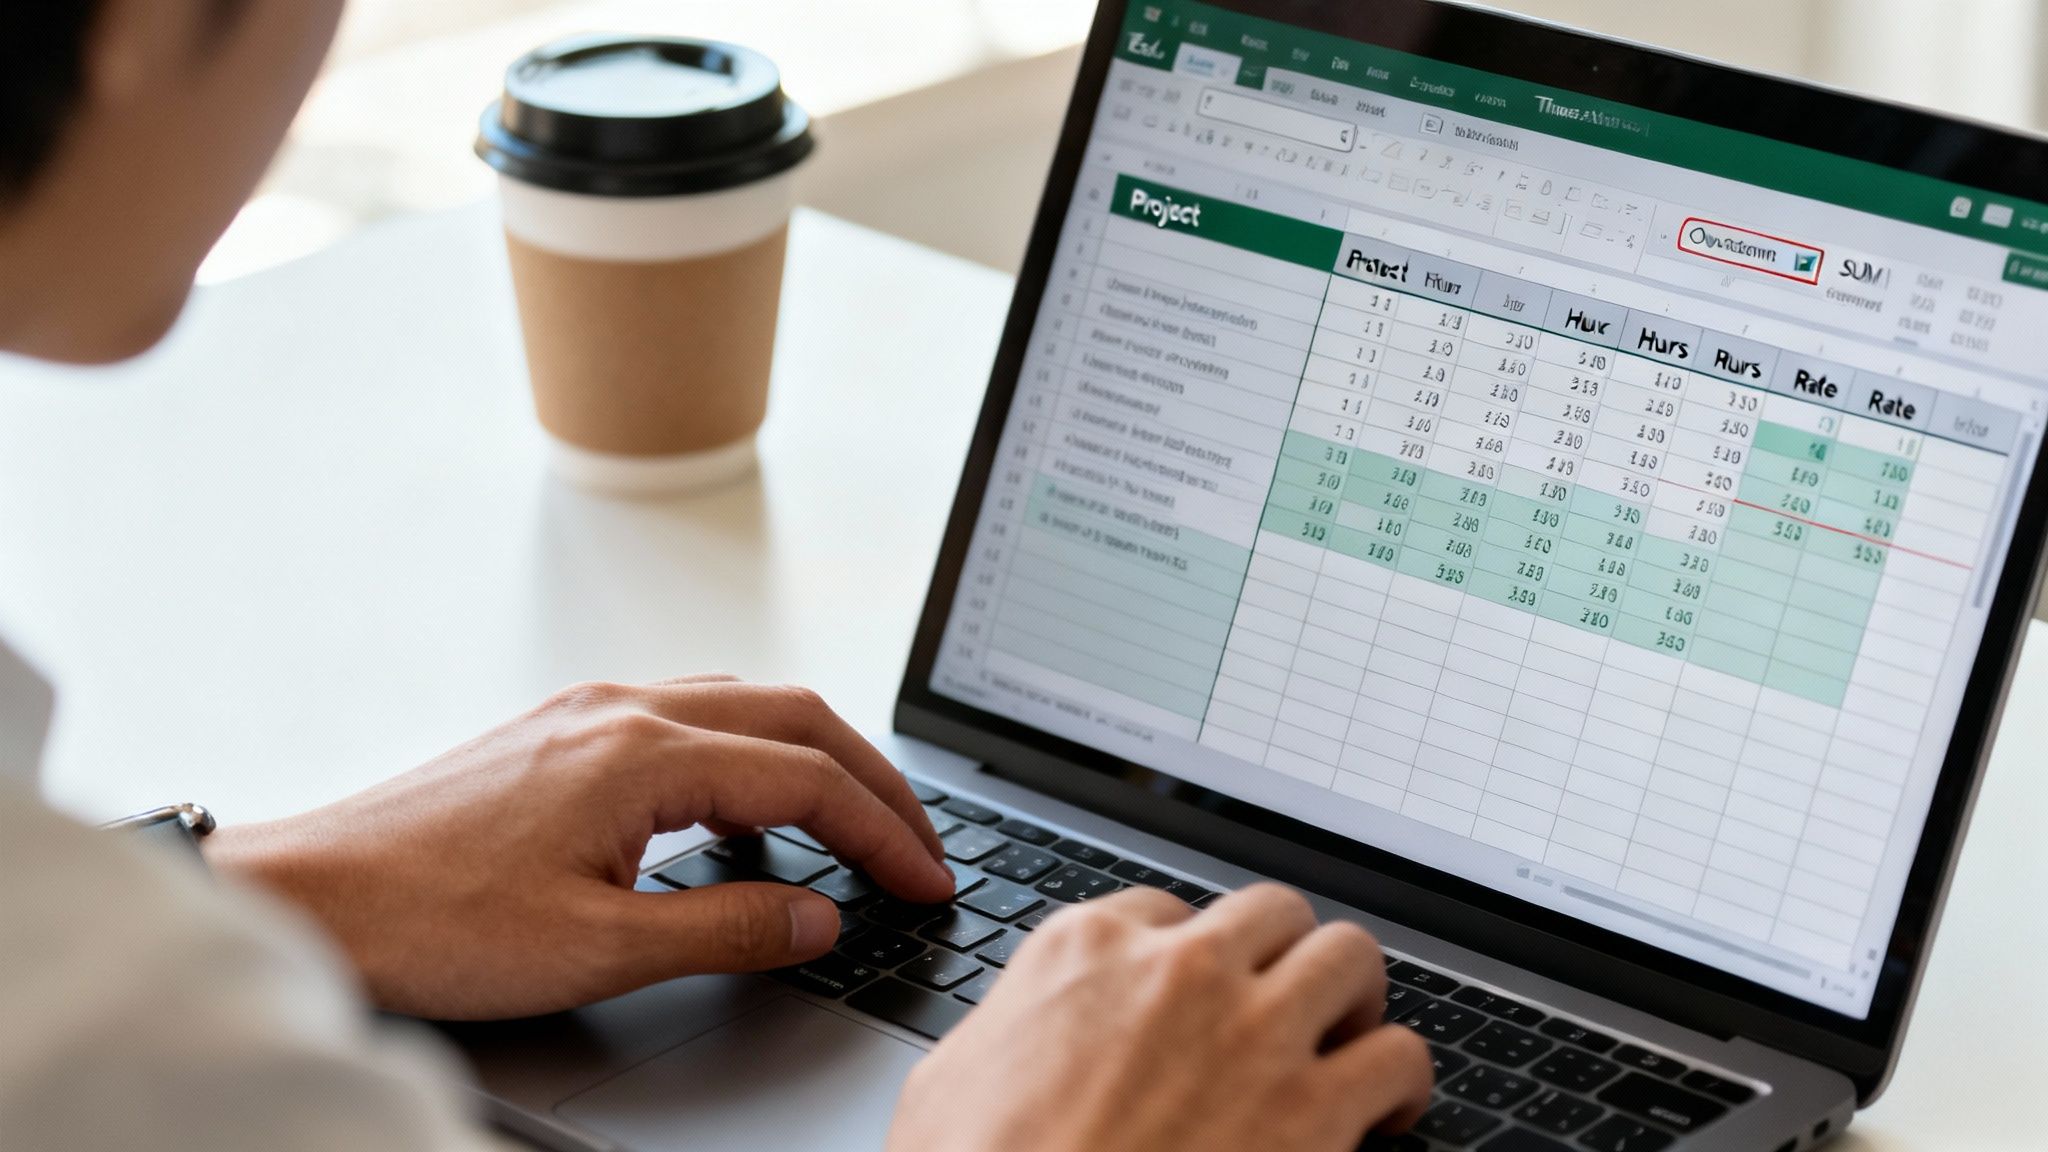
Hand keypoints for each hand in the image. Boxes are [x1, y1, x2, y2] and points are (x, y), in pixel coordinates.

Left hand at [202, 675, 954, 1018]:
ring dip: (815, 759)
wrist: (309, 894)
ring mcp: (588, 710)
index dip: (885, 835)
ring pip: (746, 706)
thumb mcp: (599, 949)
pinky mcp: (560, 730)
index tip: (928, 884)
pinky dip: (751, 757)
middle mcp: (623, 707)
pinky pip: (691, 718)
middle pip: (796, 718)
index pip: (809, 779)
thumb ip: (729, 927)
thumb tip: (821, 918)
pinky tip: (748, 814)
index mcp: (643, 752)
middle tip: (920, 848)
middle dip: (874, 782)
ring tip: (856, 825)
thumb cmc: (430, 922)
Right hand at [890, 885, 1432, 1151]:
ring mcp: (1253, 1034)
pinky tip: (1381, 1113)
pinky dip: (1400, 1083)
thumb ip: (1007, 1028)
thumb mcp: (949, 1082)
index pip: (1166, 910)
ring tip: (1346, 1042)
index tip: (1197, 995)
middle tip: (1284, 1006)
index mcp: (1087, 951)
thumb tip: (1021, 1033)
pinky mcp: (1314, 1111)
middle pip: (1272, 913)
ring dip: (1354, 1000)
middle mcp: (1179, 971)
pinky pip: (1399, 1057)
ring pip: (1350, 958)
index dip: (1188, 958)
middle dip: (1283, 958)